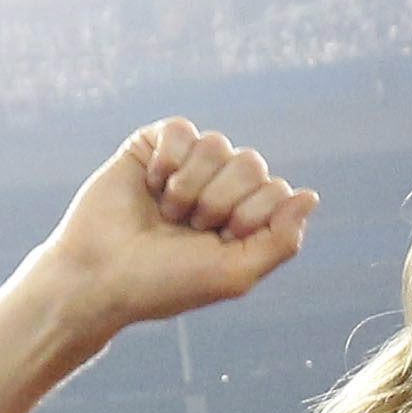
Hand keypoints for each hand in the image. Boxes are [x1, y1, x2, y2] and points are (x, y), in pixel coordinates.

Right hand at [33, 119, 319, 339]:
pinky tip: (151, 185)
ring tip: (167, 212)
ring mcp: (187, 165)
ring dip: (191, 186)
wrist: (101, 275)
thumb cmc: (165, 283)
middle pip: (251, 163)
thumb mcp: (235, 273)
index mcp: (244, 218)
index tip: (219, 241)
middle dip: (220, 201)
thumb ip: (281, 240)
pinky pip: (181, 129)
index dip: (250, 215)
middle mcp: (220, 188)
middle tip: (189, 228)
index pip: (277, 190)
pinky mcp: (153, 146)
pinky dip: (168, 160)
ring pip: (217, 144)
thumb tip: (311, 196)